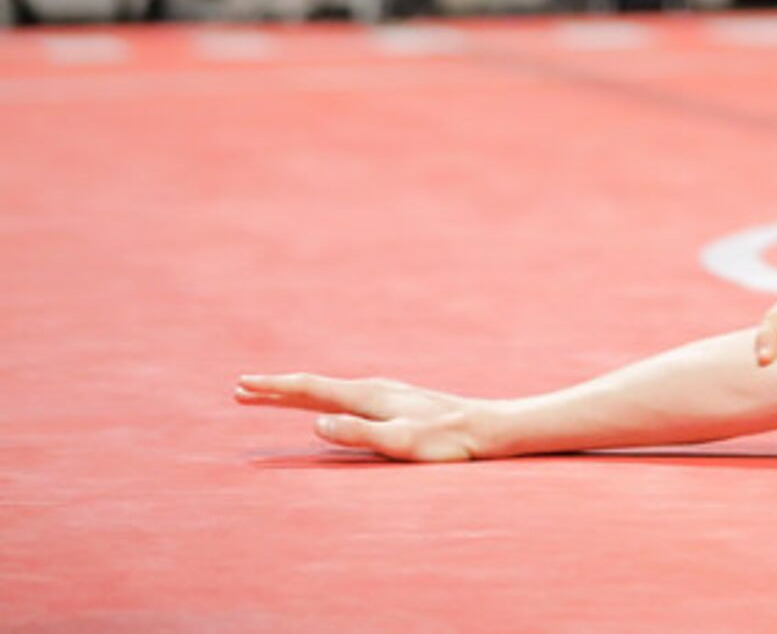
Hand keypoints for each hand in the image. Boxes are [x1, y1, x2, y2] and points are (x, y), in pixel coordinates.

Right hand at [234, 372, 486, 462]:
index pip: (310, 390)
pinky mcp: (393, 403)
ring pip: (328, 392)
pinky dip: (320, 400)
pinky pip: (344, 398)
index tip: (242, 386)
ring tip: (270, 397)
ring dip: (295, 395)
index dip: (274, 390)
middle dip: (276, 391)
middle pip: (313, 389)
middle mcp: (372, 389)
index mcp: (367, 396)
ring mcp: (383, 394)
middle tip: (239, 391)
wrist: (484, 428)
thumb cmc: (444, 441)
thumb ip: (358, 432)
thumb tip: (315, 423)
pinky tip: (322, 406)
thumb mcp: (399, 442)